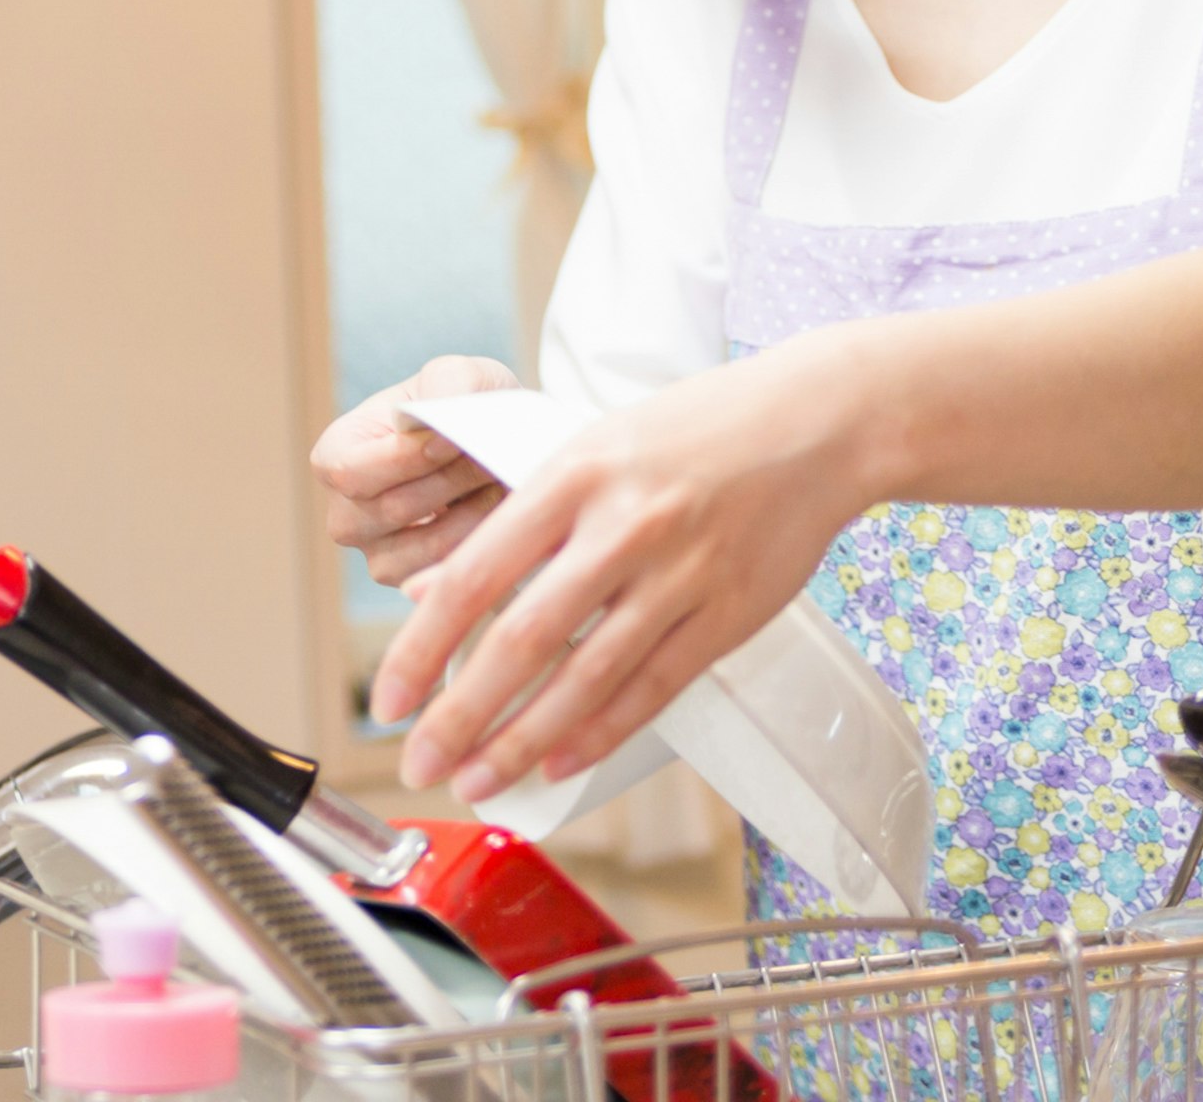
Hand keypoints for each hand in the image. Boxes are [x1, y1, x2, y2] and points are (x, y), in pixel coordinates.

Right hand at [310, 355, 519, 586]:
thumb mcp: (458, 374)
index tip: (453, 437)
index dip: (403, 458)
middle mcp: (345, 515)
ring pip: (426, 546)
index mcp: (333, 457)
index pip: (351, 471)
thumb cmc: (464, 404)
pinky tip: (501, 508)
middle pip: (392, 509)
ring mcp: (379, 556)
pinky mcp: (419, 584)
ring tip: (499, 479)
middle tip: (491, 455)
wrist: (491, 445)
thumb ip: (448, 382)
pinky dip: (484, 540)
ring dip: (473, 512)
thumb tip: (442, 421)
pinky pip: (452, 572)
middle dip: (450, 481)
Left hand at [374, 334, 879, 799]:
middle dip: (461, 713)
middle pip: (524, 639)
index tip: (389, 698)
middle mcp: (622, 527)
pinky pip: (653, 687)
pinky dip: (601, 732)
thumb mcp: (588, 451)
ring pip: (587, 677)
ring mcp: (679, 575)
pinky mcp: (727, 613)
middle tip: (420, 760)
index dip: (423, 647)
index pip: (475, 575)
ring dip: (524, 741)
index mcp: (572, 476)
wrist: (813, 425)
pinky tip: (560, 761)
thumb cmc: (691, 431)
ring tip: (480, 779)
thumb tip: (433, 591)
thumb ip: (515, 523)